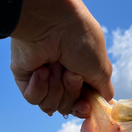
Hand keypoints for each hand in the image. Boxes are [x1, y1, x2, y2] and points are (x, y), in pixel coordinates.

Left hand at [10, 0, 113, 117]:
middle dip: (70, 92)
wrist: (53, 22)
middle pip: (66, 108)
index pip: (81, 105)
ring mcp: (43, 79)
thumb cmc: (81, 41)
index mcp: (81, 77)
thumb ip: (104, 90)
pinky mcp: (26, 79)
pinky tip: (41, 69)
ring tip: (55, 65)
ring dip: (56, 88)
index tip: (84, 105)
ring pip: (50, 106)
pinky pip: (33, 98)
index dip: (82, 109)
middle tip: (71, 72)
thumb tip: (106, 102)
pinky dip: (39, 86)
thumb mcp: (102, 69)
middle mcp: (62, 79)